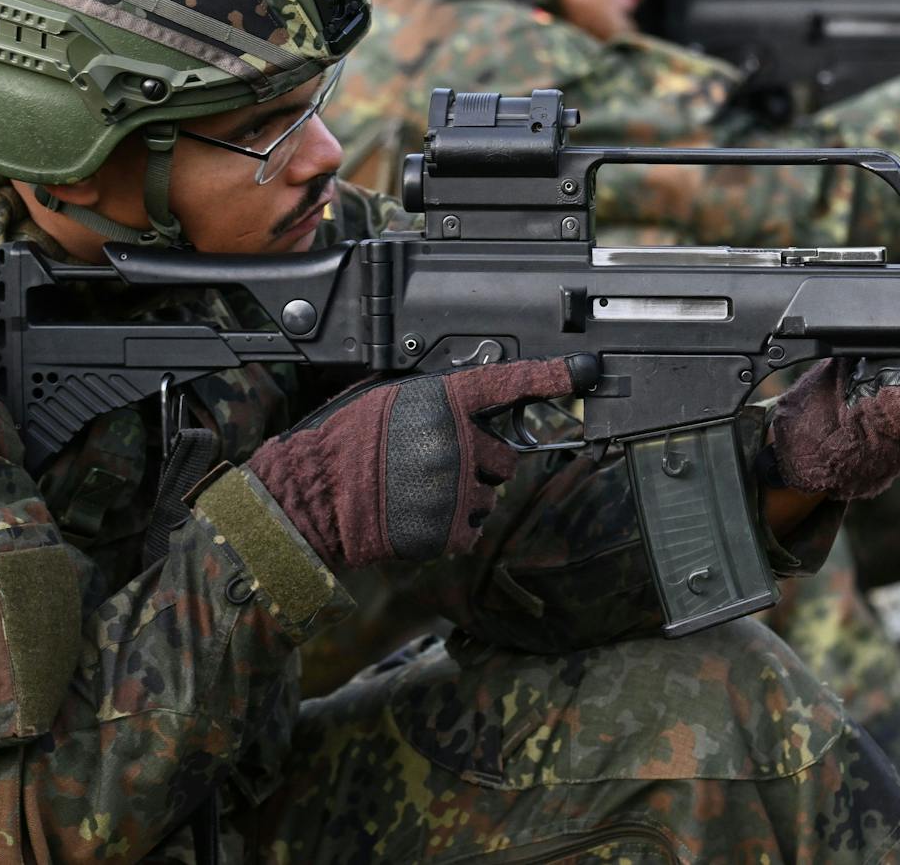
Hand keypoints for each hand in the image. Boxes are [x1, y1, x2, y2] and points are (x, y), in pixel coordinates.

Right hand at [246, 355, 598, 569]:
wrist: (313, 497)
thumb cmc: (344, 443)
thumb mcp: (390, 399)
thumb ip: (438, 399)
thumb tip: (472, 398)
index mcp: (443, 402)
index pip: (508, 384)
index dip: (552, 376)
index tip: (586, 371)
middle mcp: (457, 442)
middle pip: (505, 456)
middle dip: (482, 462)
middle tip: (436, 464)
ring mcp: (455, 488)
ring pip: (490, 496)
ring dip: (465, 497)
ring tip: (418, 492)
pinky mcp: (447, 529)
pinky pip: (471, 529)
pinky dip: (451, 528)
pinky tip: (417, 515)